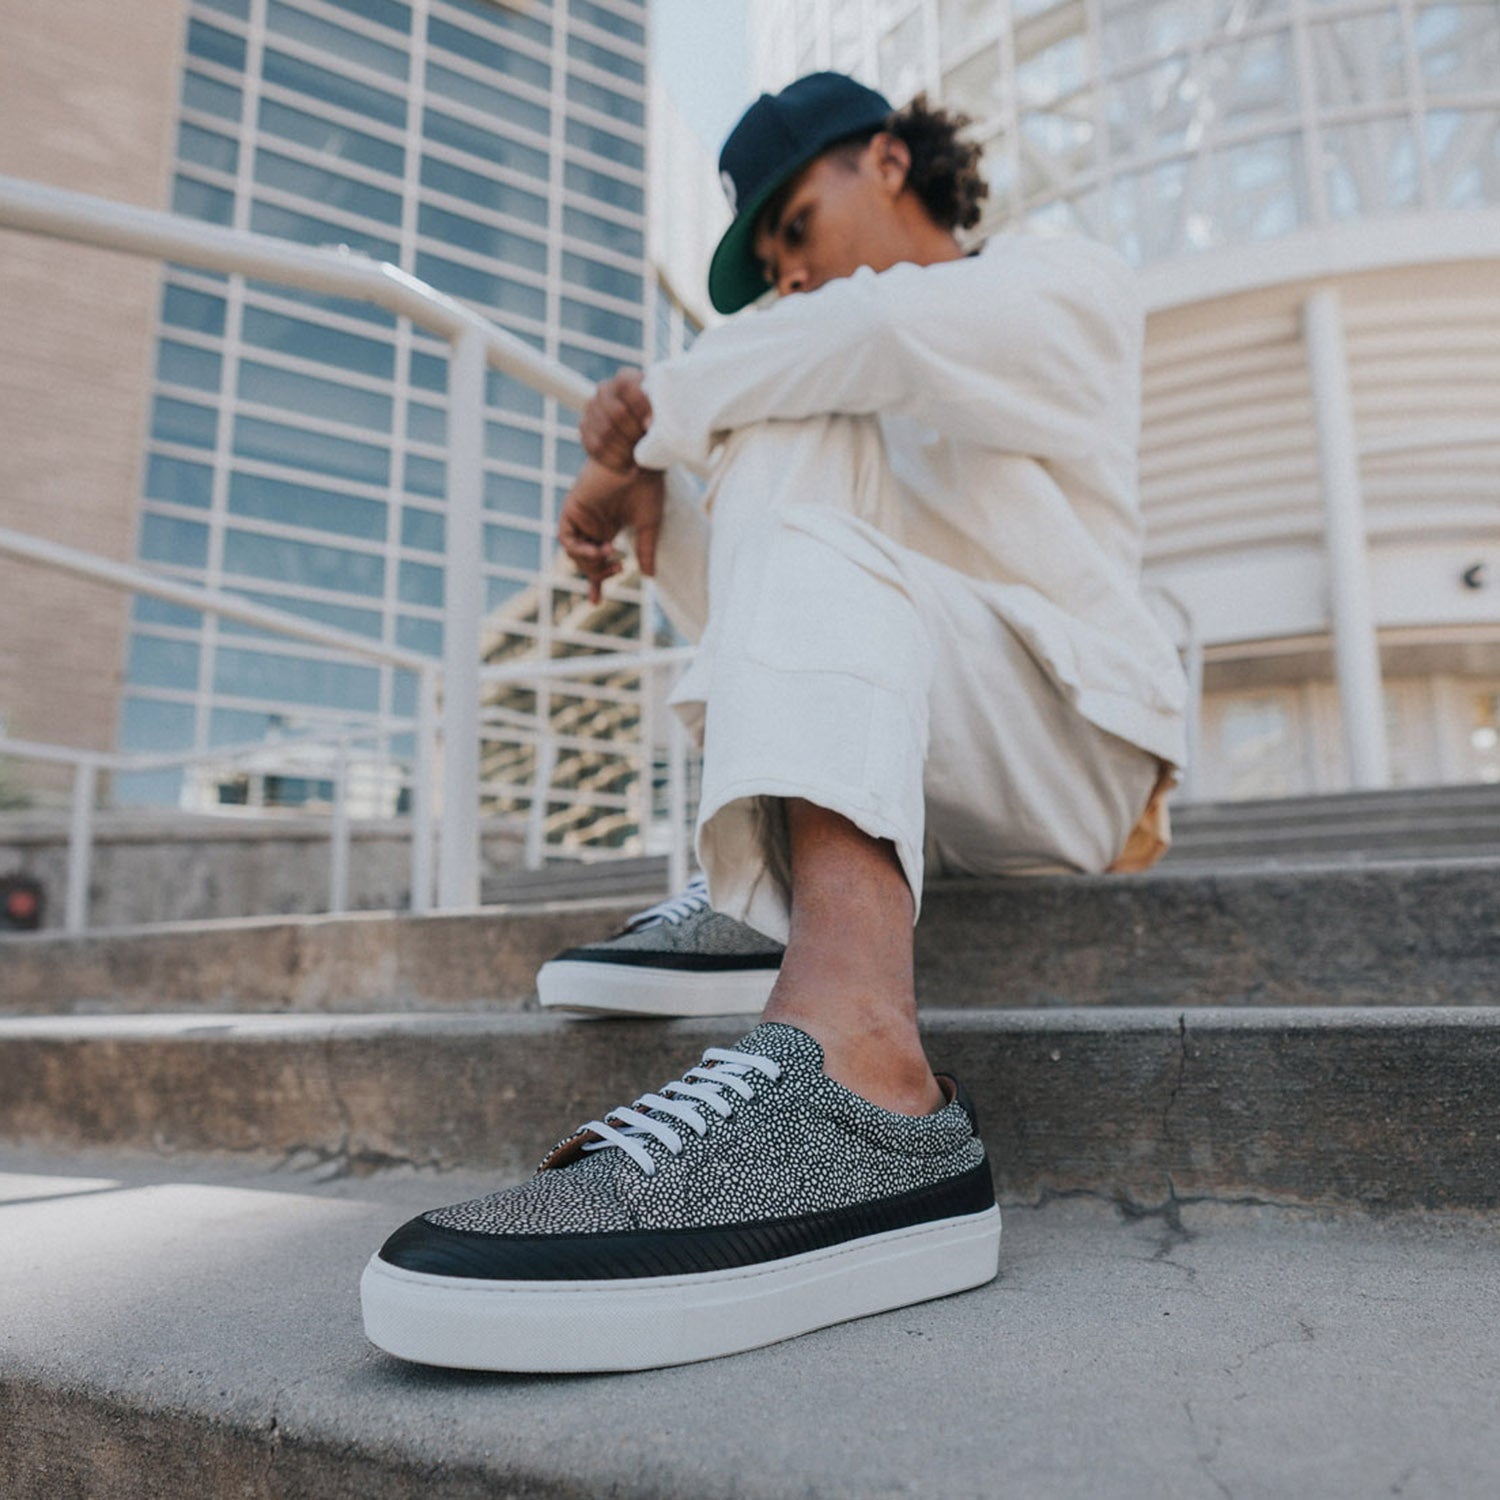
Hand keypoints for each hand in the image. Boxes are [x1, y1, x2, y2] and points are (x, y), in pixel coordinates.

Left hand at [558, 459, 664, 603]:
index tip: (596, 602)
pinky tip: (599, 549)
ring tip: (611, 556)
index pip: (597, 561)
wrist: (639, 459)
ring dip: (591, 562)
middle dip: (599, 573)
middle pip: (585, 561)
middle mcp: (592, 524)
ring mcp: (581, 516)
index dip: (595, 582)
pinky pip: (567, 538)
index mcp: (608, 528)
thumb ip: (645, 551)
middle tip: (618, 568)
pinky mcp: (573, 507)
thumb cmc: (647, 486)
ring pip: (574, 553)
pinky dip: (579, 549)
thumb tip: (649, 577)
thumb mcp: (648, 526)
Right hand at [580, 368, 652, 471]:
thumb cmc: (657, 427)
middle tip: (645, 447)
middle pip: (617, 413)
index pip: (626, 385)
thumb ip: (659, 416)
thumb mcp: (664, 418)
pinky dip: (615, 461)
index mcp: (626, 379)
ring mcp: (592, 408)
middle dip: (634, 435)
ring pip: (606, 432)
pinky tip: (628, 467)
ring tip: (639, 461)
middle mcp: (605, 389)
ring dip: (625, 451)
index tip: (651, 425)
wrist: (641, 443)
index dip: (640, 406)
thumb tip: (648, 424)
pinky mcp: (584, 427)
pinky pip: (596, 447)